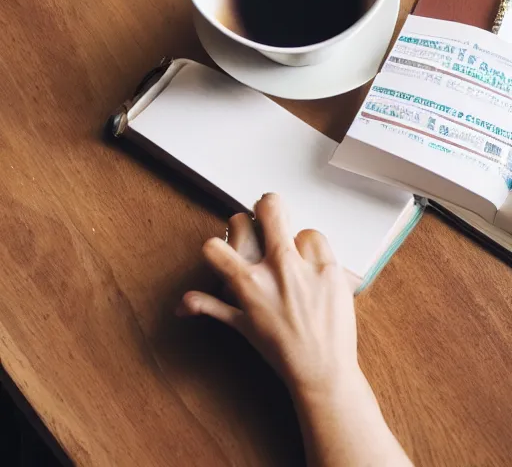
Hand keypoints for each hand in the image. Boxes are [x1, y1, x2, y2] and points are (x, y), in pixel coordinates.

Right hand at [176, 193, 359, 394]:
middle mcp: (275, 268)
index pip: (215, 246)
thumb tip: (182, 303)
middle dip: (265, 205)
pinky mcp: (330, 268)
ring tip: (299, 262)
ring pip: (298, 227)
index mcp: (248, 283)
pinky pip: (319, 240)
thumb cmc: (281, 350)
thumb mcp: (242, 327)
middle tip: (268, 214)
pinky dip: (315, 251)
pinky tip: (314, 269)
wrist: (322, 370)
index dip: (218, 244)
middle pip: (269, 207)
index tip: (228, 248)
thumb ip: (211, 307)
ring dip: (296, 241)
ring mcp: (305, 266)